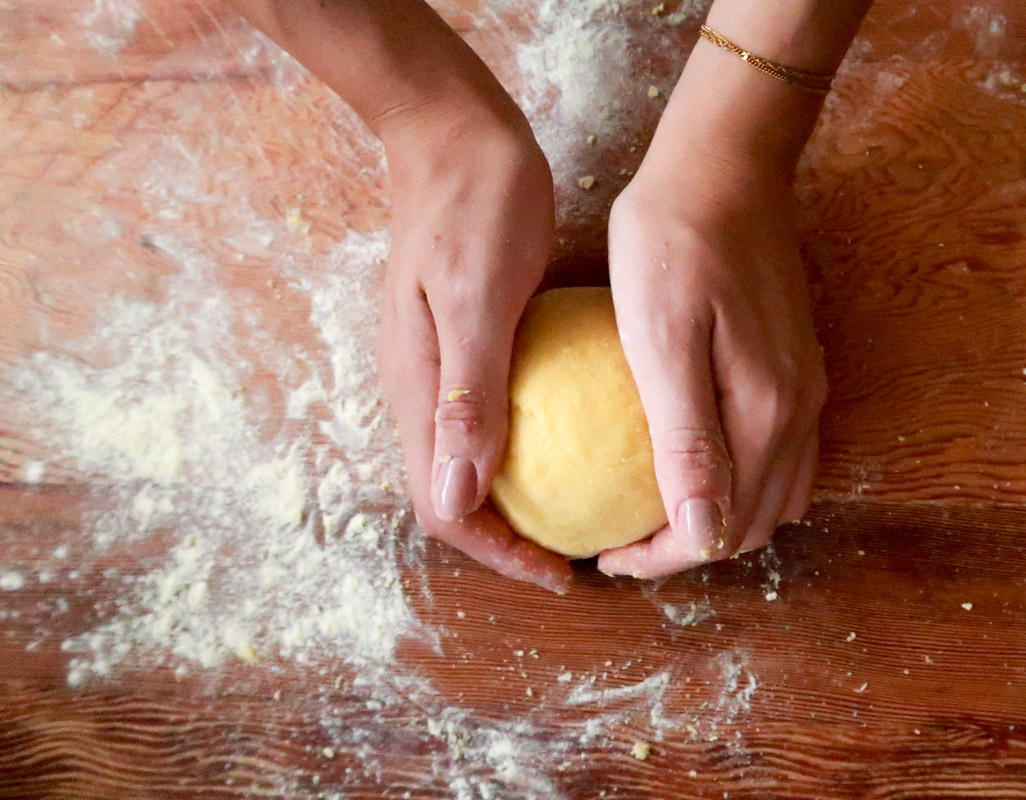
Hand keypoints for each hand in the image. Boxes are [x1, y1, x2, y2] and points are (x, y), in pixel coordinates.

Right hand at [375, 100, 571, 592]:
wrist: (453, 134)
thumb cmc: (472, 205)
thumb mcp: (476, 297)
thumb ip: (466, 396)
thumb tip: (457, 497)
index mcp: (414, 391)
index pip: (444, 506)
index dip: (498, 553)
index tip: (561, 572)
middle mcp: (419, 392)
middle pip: (456, 495)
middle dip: (511, 539)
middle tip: (582, 550)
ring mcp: (439, 367)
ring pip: (473, 462)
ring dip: (522, 499)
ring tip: (587, 507)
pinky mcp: (465, 343)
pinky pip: (493, 416)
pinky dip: (535, 445)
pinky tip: (584, 436)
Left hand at [599, 142, 826, 578]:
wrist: (723, 168)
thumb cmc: (673, 244)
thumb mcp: (663, 339)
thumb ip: (688, 439)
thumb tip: (701, 533)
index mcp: (764, 415)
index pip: (719, 527)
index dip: (663, 558)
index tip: (605, 554)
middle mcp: (798, 414)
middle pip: (752, 522)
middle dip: (688, 547)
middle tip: (622, 541)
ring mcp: (806, 390)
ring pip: (773, 495)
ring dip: (719, 520)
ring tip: (655, 515)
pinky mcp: (798, 367)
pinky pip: (782, 455)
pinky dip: (743, 482)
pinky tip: (700, 465)